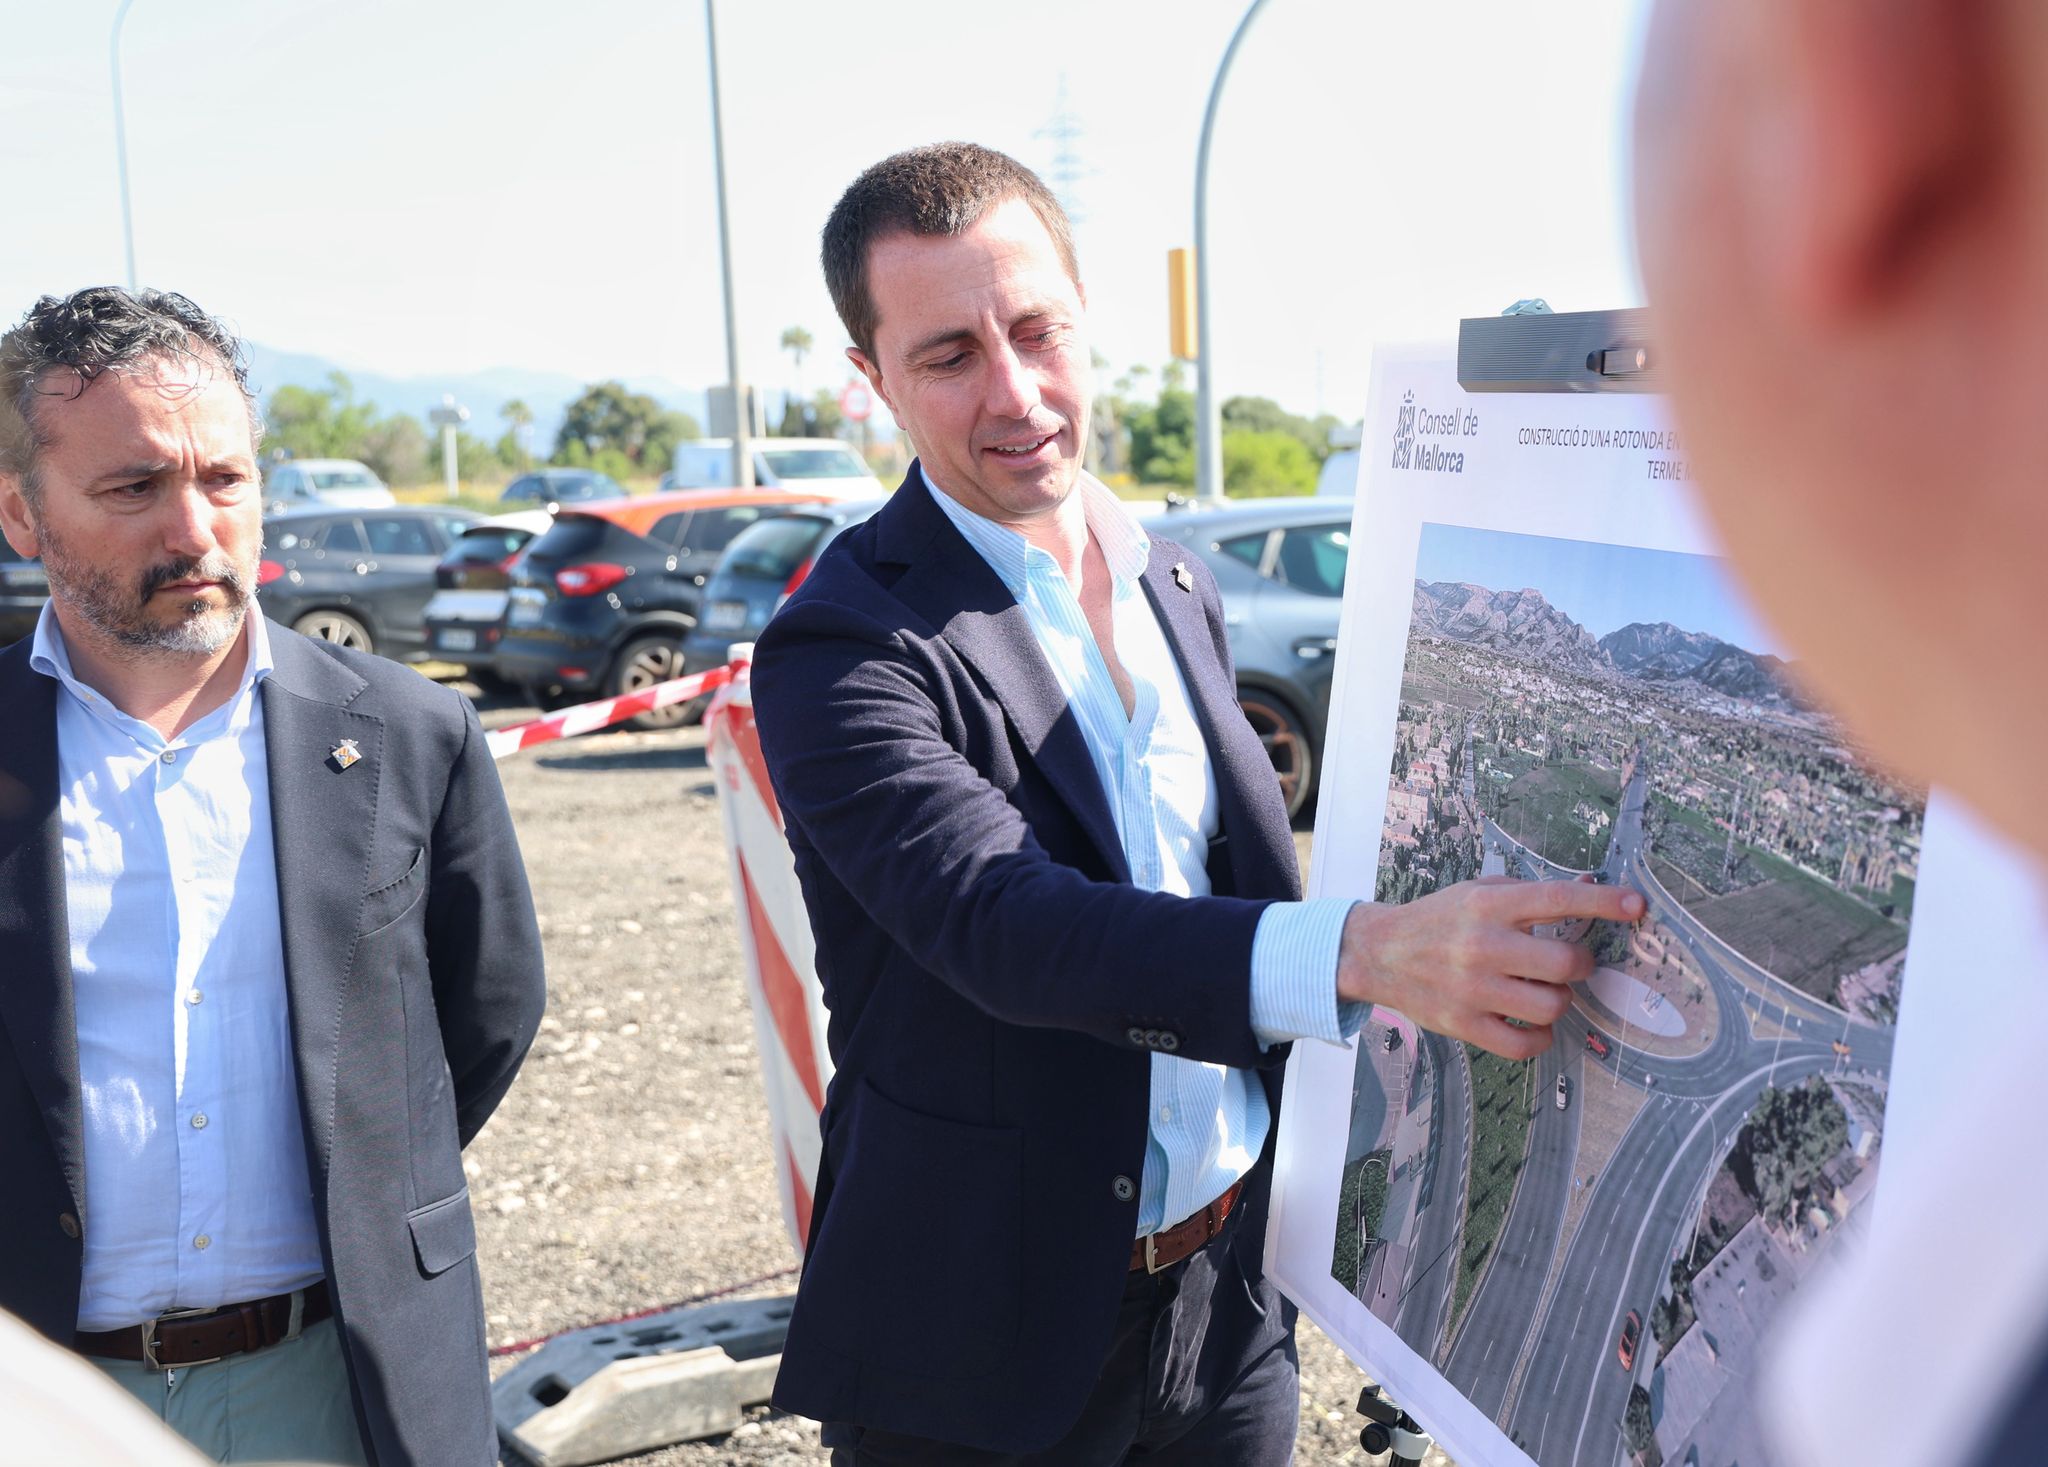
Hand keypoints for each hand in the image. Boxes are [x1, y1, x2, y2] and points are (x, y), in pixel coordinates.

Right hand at [1337, 879, 1644, 1059]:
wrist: (1378, 953)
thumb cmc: (1436, 920)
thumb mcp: (1476, 891)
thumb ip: (1525, 894)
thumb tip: (1586, 894)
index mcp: (1488, 905)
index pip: (1558, 899)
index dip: (1604, 902)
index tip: (1636, 906)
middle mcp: (1482, 945)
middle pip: (1566, 962)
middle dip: (1580, 965)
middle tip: (1569, 964)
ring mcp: (1473, 988)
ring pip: (1552, 1005)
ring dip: (1561, 1001)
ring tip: (1545, 992)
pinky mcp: (1464, 1024)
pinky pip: (1525, 1044)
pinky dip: (1541, 1037)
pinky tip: (1534, 1025)